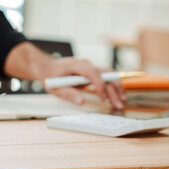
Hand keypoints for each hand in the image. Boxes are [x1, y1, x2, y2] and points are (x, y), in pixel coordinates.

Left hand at [4, 42, 125, 108]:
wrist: (46, 66)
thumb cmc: (50, 75)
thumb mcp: (55, 87)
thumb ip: (68, 93)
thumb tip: (81, 101)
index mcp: (76, 64)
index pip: (93, 72)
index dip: (100, 85)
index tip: (103, 98)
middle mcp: (85, 64)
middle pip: (105, 74)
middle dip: (113, 90)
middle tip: (119, 104)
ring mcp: (89, 67)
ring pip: (108, 74)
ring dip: (116, 87)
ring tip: (123, 100)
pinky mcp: (90, 72)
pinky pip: (104, 77)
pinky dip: (112, 85)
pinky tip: (118, 95)